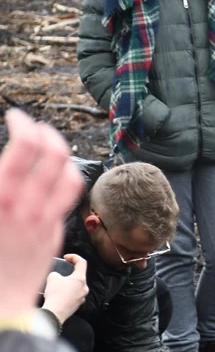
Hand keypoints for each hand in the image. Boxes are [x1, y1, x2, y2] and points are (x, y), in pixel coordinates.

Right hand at [0, 109, 82, 320]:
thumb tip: (6, 169)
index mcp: (0, 197)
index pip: (24, 148)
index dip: (24, 125)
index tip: (16, 117)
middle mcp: (27, 207)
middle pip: (53, 156)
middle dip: (47, 133)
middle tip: (34, 126)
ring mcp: (44, 221)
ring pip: (69, 175)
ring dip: (61, 154)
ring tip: (48, 145)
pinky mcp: (53, 234)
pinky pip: (68, 199)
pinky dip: (64, 177)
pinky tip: (55, 174)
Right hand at [42, 254, 88, 322]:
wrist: (54, 312)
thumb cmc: (55, 294)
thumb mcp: (52, 277)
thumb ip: (57, 272)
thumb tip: (58, 276)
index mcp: (80, 279)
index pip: (82, 263)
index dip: (74, 257)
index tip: (66, 258)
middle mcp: (84, 288)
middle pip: (78, 275)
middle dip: (69, 272)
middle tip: (59, 273)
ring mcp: (82, 297)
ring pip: (75, 286)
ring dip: (67, 283)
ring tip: (56, 285)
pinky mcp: (77, 304)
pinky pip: (73, 295)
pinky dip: (66, 292)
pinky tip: (57, 294)